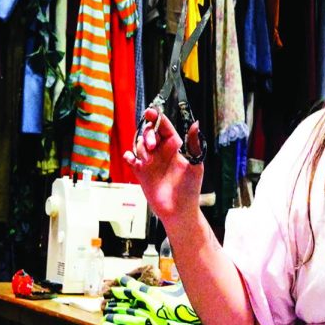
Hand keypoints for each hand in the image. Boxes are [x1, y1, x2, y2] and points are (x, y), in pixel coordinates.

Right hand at [124, 107, 204, 221]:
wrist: (178, 210)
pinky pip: (131, 158)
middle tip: (151, 145)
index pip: (164, 127)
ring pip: (139, 143)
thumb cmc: (190, 188)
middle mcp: (162, 151)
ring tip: (147, 160)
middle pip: (149, 132)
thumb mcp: (195, 165)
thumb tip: (195, 123)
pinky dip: (129, 156)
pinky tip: (132, 160)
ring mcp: (150, 161)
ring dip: (140, 147)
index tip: (150, 113)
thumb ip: (193, 144)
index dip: (157, 118)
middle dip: (148, 134)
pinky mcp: (141, 172)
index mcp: (175, 146)